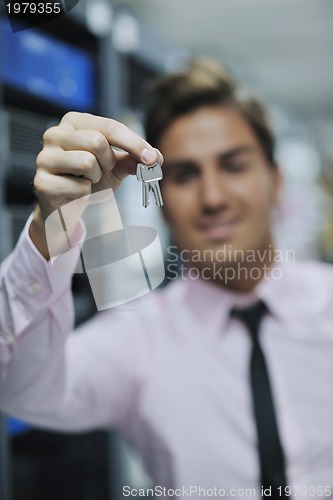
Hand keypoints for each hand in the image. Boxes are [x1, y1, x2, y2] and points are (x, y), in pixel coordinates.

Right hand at [30, 112, 161, 257]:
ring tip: (86, 180)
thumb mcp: (115, 165)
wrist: (67, 205)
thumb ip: (134, 158)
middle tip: (100, 170)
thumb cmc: (89, 178)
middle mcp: (54, 133)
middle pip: (98, 142)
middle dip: (107, 162)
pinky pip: (79, 186)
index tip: (153, 158)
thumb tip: (157, 158)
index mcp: (74, 122)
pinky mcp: (41, 181)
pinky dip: (84, 193)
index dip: (134, 143)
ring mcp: (44, 157)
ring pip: (87, 162)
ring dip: (95, 178)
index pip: (110, 126)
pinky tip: (74, 191)